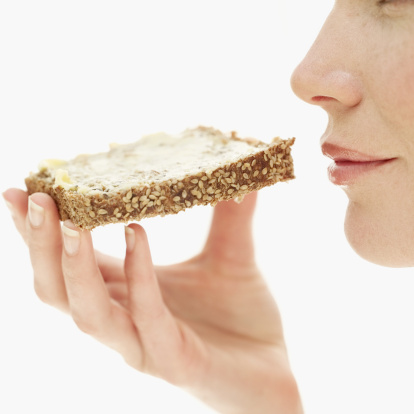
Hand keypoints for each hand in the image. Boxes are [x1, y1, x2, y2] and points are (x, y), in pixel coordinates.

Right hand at [3, 188, 302, 413]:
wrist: (272, 368)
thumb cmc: (242, 315)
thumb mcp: (231, 255)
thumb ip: (230, 216)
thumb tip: (236, 170)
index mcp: (127, 290)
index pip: (70, 260)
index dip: (41, 230)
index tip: (24, 189)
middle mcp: (124, 318)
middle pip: (60, 286)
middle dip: (40, 244)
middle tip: (33, 198)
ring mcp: (144, 343)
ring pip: (87, 311)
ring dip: (72, 266)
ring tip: (70, 222)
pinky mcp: (174, 359)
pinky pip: (146, 316)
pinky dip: (137, 274)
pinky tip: (136, 233)